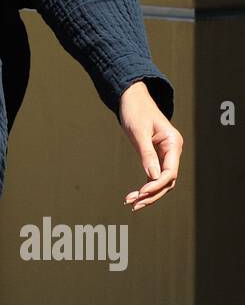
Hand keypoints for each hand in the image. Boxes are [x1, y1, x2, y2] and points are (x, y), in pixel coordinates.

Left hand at [118, 82, 182, 210]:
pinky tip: (133, 196)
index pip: (170, 171)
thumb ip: (147, 154)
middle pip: (167, 180)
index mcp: (173, 142)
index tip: (141, 193)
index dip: (157, 185)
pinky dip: (145, 187)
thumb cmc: (136, 112)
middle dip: (152, 194)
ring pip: (161, 181)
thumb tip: (153, 177)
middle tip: (134, 205)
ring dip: (148, 194)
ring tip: (131, 204)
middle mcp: (173, 150)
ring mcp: (166, 154)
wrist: (132, 99)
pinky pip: (154, 176)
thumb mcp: (139, 133)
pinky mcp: (156, 157)